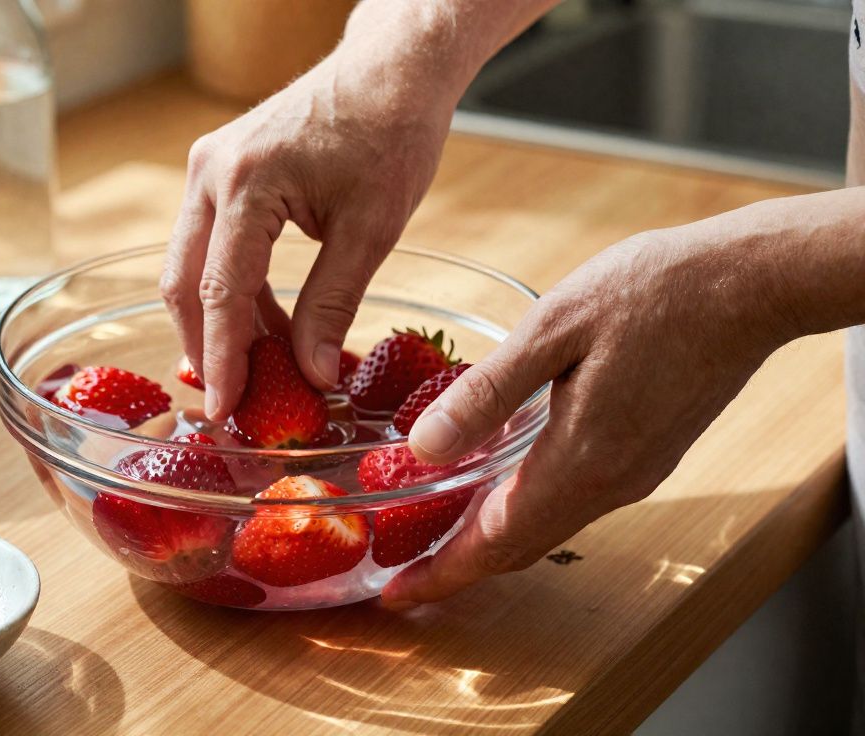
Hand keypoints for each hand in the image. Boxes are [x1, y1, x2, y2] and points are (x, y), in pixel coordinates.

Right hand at [161, 4, 466, 419]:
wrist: (391, 69)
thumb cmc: (391, 133)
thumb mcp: (371, 229)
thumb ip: (333, 305)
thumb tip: (311, 375)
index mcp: (246, 183)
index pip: (219, 292)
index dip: (222, 359)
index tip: (224, 411)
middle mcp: (210, 172)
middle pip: (183, 283)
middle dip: (206, 348)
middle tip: (234, 403)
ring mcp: (208, 168)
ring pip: (190, 267)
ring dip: (221, 323)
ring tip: (262, 372)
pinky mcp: (218, 172)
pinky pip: (210, 246)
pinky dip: (233, 291)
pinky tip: (269, 327)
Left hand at [382, 216, 800, 605]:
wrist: (751, 283)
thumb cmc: (655, 293)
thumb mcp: (553, 329)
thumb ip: (487, 393)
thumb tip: (421, 446)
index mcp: (582, 460)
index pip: (497, 542)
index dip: (441, 574)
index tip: (397, 595)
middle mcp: (611, 483)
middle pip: (519, 546)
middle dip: (456, 565)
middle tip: (401, 571)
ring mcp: (634, 471)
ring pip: (546, 524)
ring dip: (488, 535)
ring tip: (431, 527)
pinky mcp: (646, 453)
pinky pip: (572, 498)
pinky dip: (523, 505)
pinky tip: (494, 479)